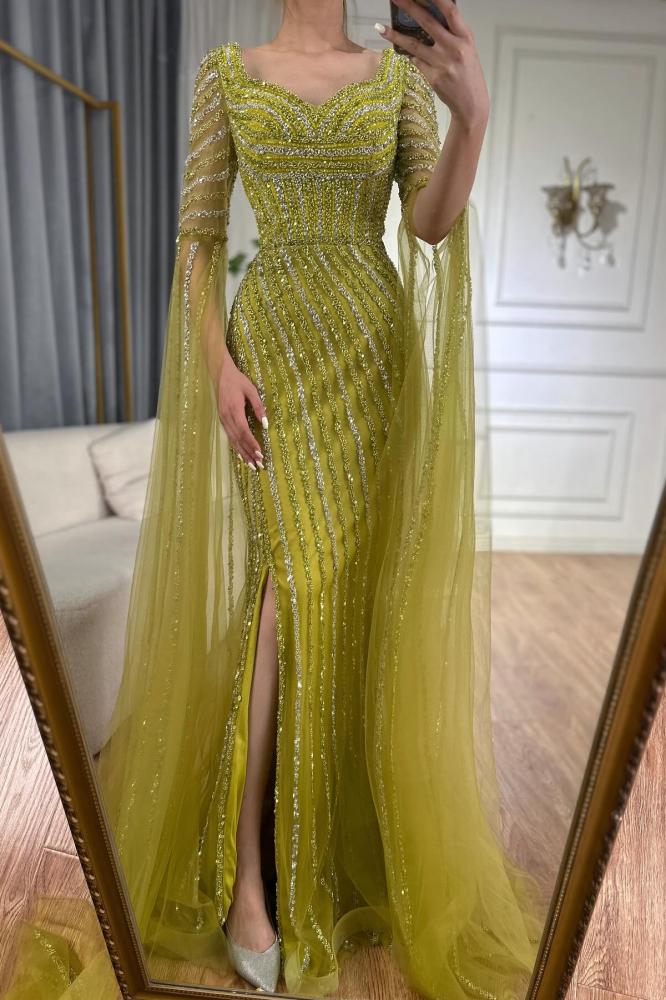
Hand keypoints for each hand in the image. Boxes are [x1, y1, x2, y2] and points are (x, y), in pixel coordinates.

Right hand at [217, 353, 266, 470]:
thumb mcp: (251, 390)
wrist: (220, 374)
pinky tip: (241, 456)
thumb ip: (258, 406)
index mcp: (234, 410)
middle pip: (238, 440)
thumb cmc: (237, 380)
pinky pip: (229, 437)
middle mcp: (227, 418)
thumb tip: (265, 423)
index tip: (260, 454)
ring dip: (242, 454)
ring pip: (233, 441)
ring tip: (251, 465)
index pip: (244, 431)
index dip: (252, 444)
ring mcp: (223, 419)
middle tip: (258, 466)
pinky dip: (236, 447)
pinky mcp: (222, 420)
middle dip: (249, 453)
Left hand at [379, 0, 488, 128]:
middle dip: (409, 7)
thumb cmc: (469, 73)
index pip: (450, 10)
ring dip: (395, 35)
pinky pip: (416, 62)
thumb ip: (452, 33)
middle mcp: (454, 48)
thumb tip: (430, 17)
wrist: (471, 103)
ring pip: (413, 45)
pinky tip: (403, 51)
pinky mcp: (433, 77)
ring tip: (381, 27)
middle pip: (427, 22)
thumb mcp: (467, 48)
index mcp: (465, 36)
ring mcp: (442, 63)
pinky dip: (410, 55)